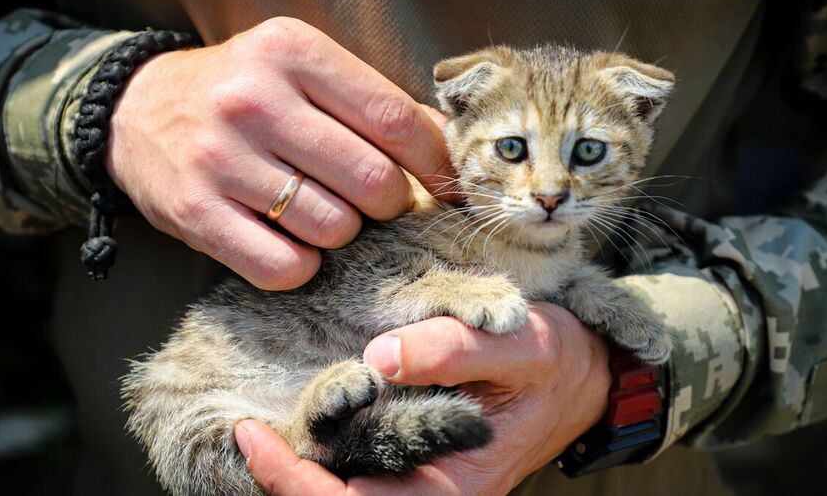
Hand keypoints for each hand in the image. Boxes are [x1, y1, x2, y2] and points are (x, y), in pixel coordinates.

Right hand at [106, 17, 452, 289]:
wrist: (136, 111)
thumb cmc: (243, 93)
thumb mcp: (302, 69)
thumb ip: (373, 101)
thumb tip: (448, 144)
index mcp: (292, 52)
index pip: (394, 119)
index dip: (434, 163)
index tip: (444, 184)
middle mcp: (254, 100)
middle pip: (372, 181)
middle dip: (390, 203)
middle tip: (375, 200)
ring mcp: (220, 159)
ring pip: (333, 227)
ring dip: (344, 232)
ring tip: (322, 212)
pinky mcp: (195, 212)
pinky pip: (285, 267)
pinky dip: (303, 265)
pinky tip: (292, 241)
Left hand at [234, 302, 610, 494]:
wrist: (581, 375)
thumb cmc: (552, 362)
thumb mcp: (519, 346)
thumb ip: (455, 349)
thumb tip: (380, 357)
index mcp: (454, 488)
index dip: (294, 480)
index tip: (252, 435)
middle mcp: (431, 494)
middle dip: (284, 480)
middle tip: (245, 429)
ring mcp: (422, 482)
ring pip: (344, 493)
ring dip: (299, 469)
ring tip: (262, 427)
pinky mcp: (416, 463)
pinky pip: (359, 471)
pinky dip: (324, 452)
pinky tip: (304, 418)